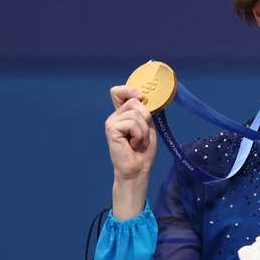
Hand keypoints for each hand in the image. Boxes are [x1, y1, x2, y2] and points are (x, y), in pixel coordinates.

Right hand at [105, 85, 157, 218]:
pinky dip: (139, 135)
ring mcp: (111, 121)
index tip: (141, 97)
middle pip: (135, 101)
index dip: (129, 90)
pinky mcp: (111, 129)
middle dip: (146, 118)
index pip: (118, 91)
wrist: (138, 169)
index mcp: (122, 113)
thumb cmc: (143, 150)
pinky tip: (133, 145)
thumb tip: (144, 96)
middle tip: (142, 135)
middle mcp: (114, 116)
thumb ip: (144, 111)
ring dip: (144, 130)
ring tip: (138, 142)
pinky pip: (133, 123)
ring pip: (136, 113)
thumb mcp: (147, 126)